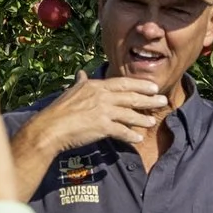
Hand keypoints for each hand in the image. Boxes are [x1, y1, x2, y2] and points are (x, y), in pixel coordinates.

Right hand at [18, 71, 167, 156]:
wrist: (50, 128)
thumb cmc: (59, 111)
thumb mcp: (71, 92)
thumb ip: (80, 82)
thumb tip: (81, 73)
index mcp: (96, 86)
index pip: (123, 83)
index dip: (140, 85)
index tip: (152, 87)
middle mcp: (101, 96)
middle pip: (131, 97)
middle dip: (149, 99)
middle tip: (163, 100)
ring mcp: (103, 111)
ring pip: (129, 114)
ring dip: (143, 118)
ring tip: (152, 121)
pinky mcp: (102, 126)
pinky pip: (122, 131)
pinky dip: (131, 135)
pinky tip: (139, 138)